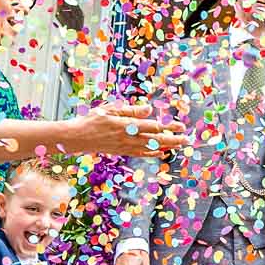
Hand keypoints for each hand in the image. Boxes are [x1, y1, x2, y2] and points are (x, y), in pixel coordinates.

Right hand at [62, 102, 188, 157]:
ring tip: (179, 145)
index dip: (168, 126)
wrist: (77, 137)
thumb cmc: (92, 120)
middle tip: (186, 138)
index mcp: (126, 125)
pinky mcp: (122, 152)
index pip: (152, 126)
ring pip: (151, 148)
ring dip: (166, 146)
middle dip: (173, 139)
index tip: (180, 125)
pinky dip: (154, 153)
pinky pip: (142, 154)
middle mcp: (128, 138)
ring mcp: (126, 147)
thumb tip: (149, 110)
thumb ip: (131, 110)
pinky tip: (162, 152)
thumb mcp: (110, 109)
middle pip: (155, 139)